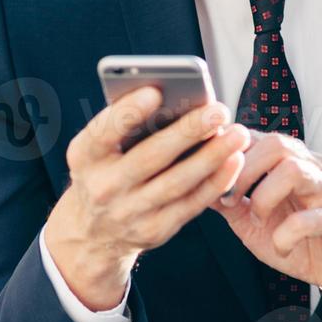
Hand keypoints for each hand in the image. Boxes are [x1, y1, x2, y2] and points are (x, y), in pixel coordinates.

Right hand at [44, 86, 251, 309]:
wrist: (93, 230)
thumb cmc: (103, 170)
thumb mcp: (97, 148)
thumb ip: (124, 124)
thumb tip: (172, 98)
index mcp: (84, 157)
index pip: (103, 133)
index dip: (128, 112)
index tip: (155, 91)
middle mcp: (104, 187)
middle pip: (150, 157)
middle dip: (188, 132)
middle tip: (217, 111)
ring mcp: (129, 213)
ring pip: (177, 183)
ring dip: (212, 157)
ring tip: (237, 134)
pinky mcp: (155, 231)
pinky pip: (191, 204)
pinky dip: (216, 182)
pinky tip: (234, 160)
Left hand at [212, 131, 321, 302]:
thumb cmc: (299, 240)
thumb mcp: (253, 222)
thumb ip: (228, 201)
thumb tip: (191, 183)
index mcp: (289, 163)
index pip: (256, 136)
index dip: (227, 150)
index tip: (206, 173)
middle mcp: (312, 168)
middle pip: (277, 143)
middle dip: (244, 169)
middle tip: (228, 198)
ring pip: (295, 171)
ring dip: (265, 196)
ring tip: (256, 218)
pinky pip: (313, 218)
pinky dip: (287, 234)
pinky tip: (281, 246)